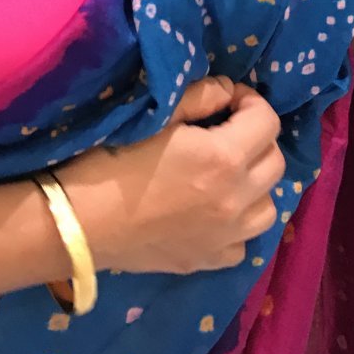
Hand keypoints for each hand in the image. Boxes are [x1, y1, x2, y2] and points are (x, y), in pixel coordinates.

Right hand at [62, 77, 285, 275]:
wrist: (78, 222)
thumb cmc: (111, 160)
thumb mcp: (156, 116)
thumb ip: (200, 97)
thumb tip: (226, 91)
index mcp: (225, 159)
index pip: (268, 121)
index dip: (251, 101)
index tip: (227, 99)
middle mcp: (236, 201)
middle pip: (275, 163)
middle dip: (257, 139)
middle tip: (228, 130)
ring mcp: (225, 237)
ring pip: (268, 208)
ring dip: (255, 186)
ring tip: (227, 175)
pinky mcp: (206, 261)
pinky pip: (242, 244)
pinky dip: (236, 226)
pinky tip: (211, 213)